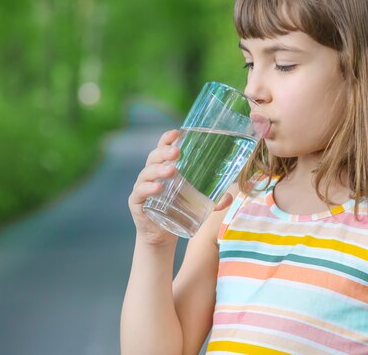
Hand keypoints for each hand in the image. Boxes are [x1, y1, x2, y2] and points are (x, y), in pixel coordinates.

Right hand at [128, 129, 233, 245]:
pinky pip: (140, 192)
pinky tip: (157, 188)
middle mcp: (150, 175)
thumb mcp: (196, 203)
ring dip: (158, 170)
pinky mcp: (136, 202)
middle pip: (154, 157)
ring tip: (171, 171)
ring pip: (146, 173)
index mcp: (163, 168)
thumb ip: (212, 200)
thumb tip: (230, 198)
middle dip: (164, 152)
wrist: (161, 235)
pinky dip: (148, 188)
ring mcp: (141, 187)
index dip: (167, 139)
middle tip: (177, 153)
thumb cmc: (177, 212)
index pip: (162, 148)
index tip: (177, 133)